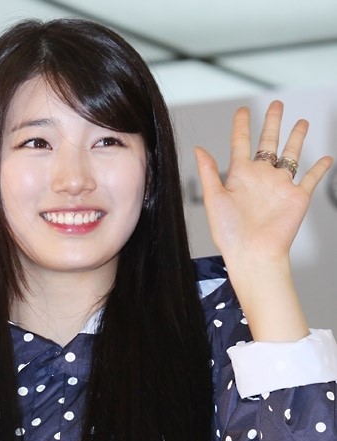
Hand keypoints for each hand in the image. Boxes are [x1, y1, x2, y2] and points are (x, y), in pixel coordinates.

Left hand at [194, 101, 333, 340]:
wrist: (254, 254)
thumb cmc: (231, 234)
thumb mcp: (214, 199)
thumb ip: (209, 173)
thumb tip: (198, 149)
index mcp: (240, 177)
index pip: (240, 144)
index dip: (242, 126)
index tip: (243, 110)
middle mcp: (261, 178)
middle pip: (268, 142)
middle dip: (273, 122)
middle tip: (277, 104)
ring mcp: (280, 186)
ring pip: (291, 155)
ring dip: (297, 138)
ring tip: (302, 122)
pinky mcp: (297, 197)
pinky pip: (311, 178)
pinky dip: (320, 168)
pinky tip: (326, 158)